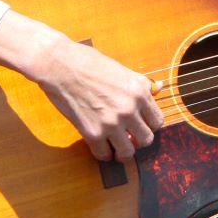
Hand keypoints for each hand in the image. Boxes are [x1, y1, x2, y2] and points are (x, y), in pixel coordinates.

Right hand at [0, 12, 162, 160]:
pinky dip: (102, 153)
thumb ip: (140, 84)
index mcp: (140, 91)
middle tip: (128, 137)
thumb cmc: (88, 62)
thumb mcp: (121, 70)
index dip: (148, 125)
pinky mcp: (92, 132)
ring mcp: (112, 122)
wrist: (59, 65)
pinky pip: (104, 154)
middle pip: (147, 139)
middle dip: (138, 140)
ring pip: (128, 152)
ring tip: (115, 147)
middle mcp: (130, 108)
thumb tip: (158, 88)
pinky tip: (99, 145)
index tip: (139, 125)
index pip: (157, 121)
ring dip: (122, 152)